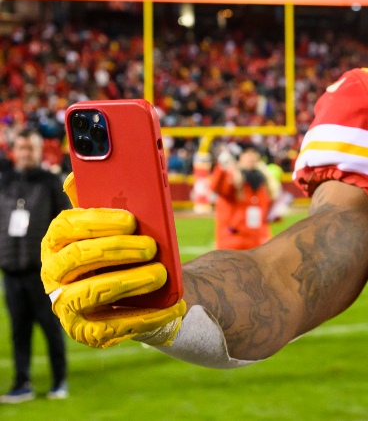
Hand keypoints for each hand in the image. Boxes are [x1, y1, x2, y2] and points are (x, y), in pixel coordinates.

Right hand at [40, 174, 185, 348]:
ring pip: (90, 293)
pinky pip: (112, 327)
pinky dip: (145, 317)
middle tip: (151, 247)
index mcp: (57, 242)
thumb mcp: (117, 223)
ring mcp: (67, 305)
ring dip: (128, 282)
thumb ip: (101, 199)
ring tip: (160, 274)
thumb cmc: (128, 248)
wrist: (146, 290)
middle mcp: (54, 274)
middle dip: (117, 250)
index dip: (98, 221)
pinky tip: (172, 306)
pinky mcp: (88, 332)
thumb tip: (77, 176)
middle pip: (77, 258)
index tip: (131, 220)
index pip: (65, 227)